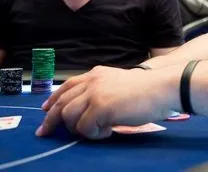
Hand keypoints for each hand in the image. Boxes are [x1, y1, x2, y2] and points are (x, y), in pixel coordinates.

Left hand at [36, 65, 175, 138]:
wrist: (162, 88)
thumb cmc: (147, 89)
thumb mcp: (118, 83)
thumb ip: (101, 90)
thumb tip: (85, 109)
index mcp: (96, 73)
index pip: (67, 86)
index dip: (53, 99)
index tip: (45, 110)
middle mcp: (92, 80)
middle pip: (61, 102)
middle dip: (51, 120)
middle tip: (44, 133)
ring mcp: (95, 93)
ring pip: (68, 116)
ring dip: (79, 128)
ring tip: (96, 131)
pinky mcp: (100, 107)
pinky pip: (84, 128)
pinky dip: (93, 134)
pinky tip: (107, 131)